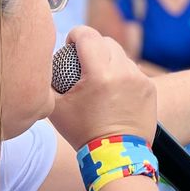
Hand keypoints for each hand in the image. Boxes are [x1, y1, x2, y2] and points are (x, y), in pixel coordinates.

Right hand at [48, 27, 156, 149]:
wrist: (115, 156)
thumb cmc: (82, 133)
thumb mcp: (55, 109)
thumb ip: (45, 84)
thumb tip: (38, 66)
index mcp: (99, 74)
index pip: (87, 36)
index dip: (75, 34)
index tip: (69, 44)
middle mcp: (123, 72)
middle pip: (106, 41)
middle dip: (92, 46)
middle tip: (82, 60)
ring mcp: (139, 79)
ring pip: (121, 55)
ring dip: (109, 60)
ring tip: (99, 78)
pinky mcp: (150, 88)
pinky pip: (133, 71)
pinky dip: (122, 75)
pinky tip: (114, 91)